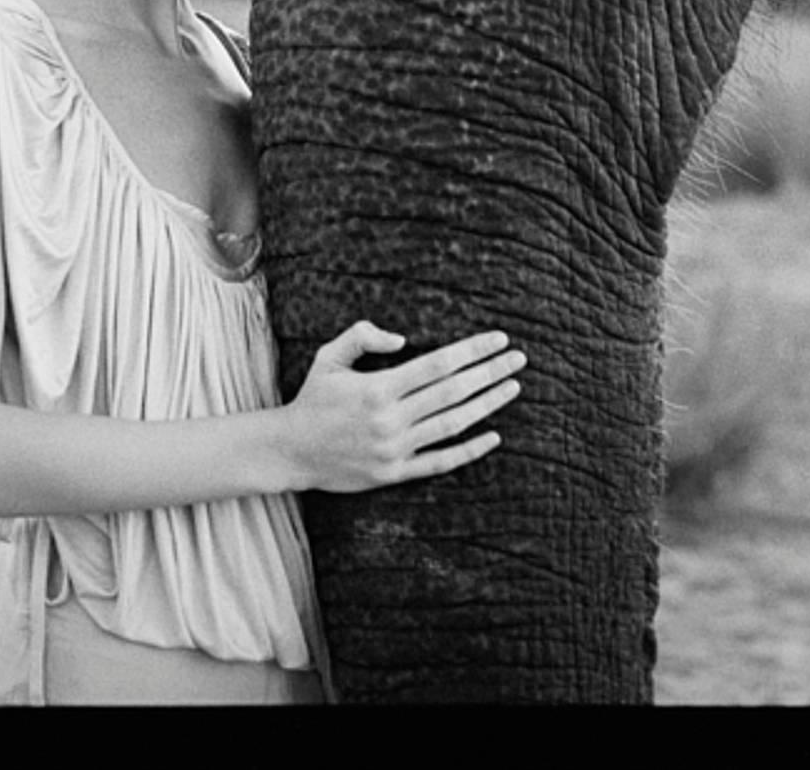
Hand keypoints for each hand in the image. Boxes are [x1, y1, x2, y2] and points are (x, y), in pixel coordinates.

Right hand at [281, 322, 523, 492]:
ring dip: (488, 405)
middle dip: (491, 372)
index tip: (499, 339)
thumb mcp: (329, 356)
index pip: (439, 364)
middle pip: (454, 392)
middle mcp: (391, 419)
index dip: (473, 350)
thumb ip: (362, 336)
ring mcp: (395, 449)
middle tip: (519, 359)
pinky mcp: (394, 474)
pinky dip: (470, 450)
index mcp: (379, 388)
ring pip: (453, 425)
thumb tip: (402, 339)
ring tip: (513, 387)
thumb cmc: (313, 397)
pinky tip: (493, 436)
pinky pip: (440, 463)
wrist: (291, 451)